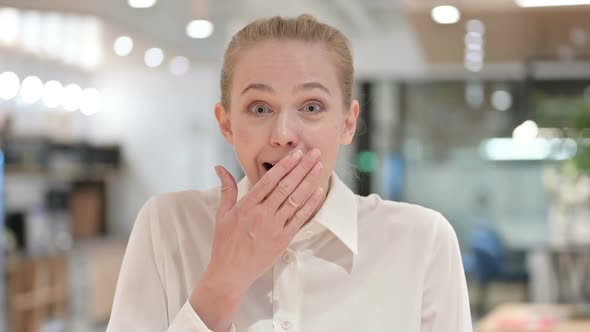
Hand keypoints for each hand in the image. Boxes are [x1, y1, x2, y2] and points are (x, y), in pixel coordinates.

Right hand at [206, 149, 323, 292]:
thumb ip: (226, 189)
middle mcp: (262, 214)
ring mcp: (274, 227)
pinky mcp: (283, 239)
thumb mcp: (222, 213)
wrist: (230, 272)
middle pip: (286, 186)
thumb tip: (220, 167)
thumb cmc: (225, 242)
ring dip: (309, 182)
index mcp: (247, 206)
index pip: (269, 180)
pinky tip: (318, 192)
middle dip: (302, 168)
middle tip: (314, 153)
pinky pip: (299, 219)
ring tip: (319, 167)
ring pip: (295, 200)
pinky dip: (310, 205)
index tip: (296, 153)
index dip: (284, 165)